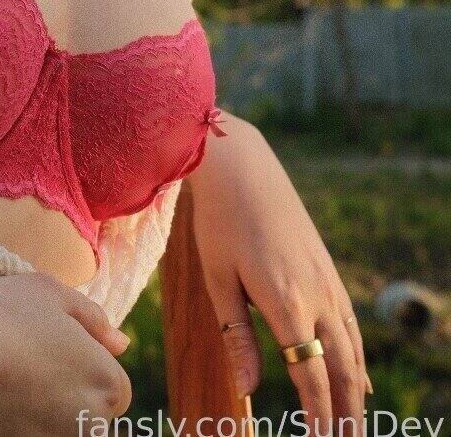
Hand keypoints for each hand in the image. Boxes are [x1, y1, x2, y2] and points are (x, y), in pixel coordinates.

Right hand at [0, 271, 131, 435]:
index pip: (113, 383)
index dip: (83, 358)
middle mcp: (87, 426)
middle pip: (89, 411)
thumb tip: (121, 342)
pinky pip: (25, 431)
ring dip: (38, 404)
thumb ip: (93, 318)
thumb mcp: (50, 292)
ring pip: (56, 424)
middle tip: (24, 356)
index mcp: (105, 384)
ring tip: (0, 373)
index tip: (50, 339)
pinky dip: (11, 417)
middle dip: (66, 387)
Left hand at [188, 113, 370, 432]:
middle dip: (346, 410)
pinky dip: (356, 354)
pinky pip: (348, 320)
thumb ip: (237, 337)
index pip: (311, 374)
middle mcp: (315, 293)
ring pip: (352, 345)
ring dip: (356, 387)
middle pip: (341, 366)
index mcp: (285, 302)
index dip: (318, 414)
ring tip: (356, 422)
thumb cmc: (219, 221)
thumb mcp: (217, 279)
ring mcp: (325, 278)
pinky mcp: (325, 265)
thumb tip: (249, 390)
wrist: (240, 165)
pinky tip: (358, 374)